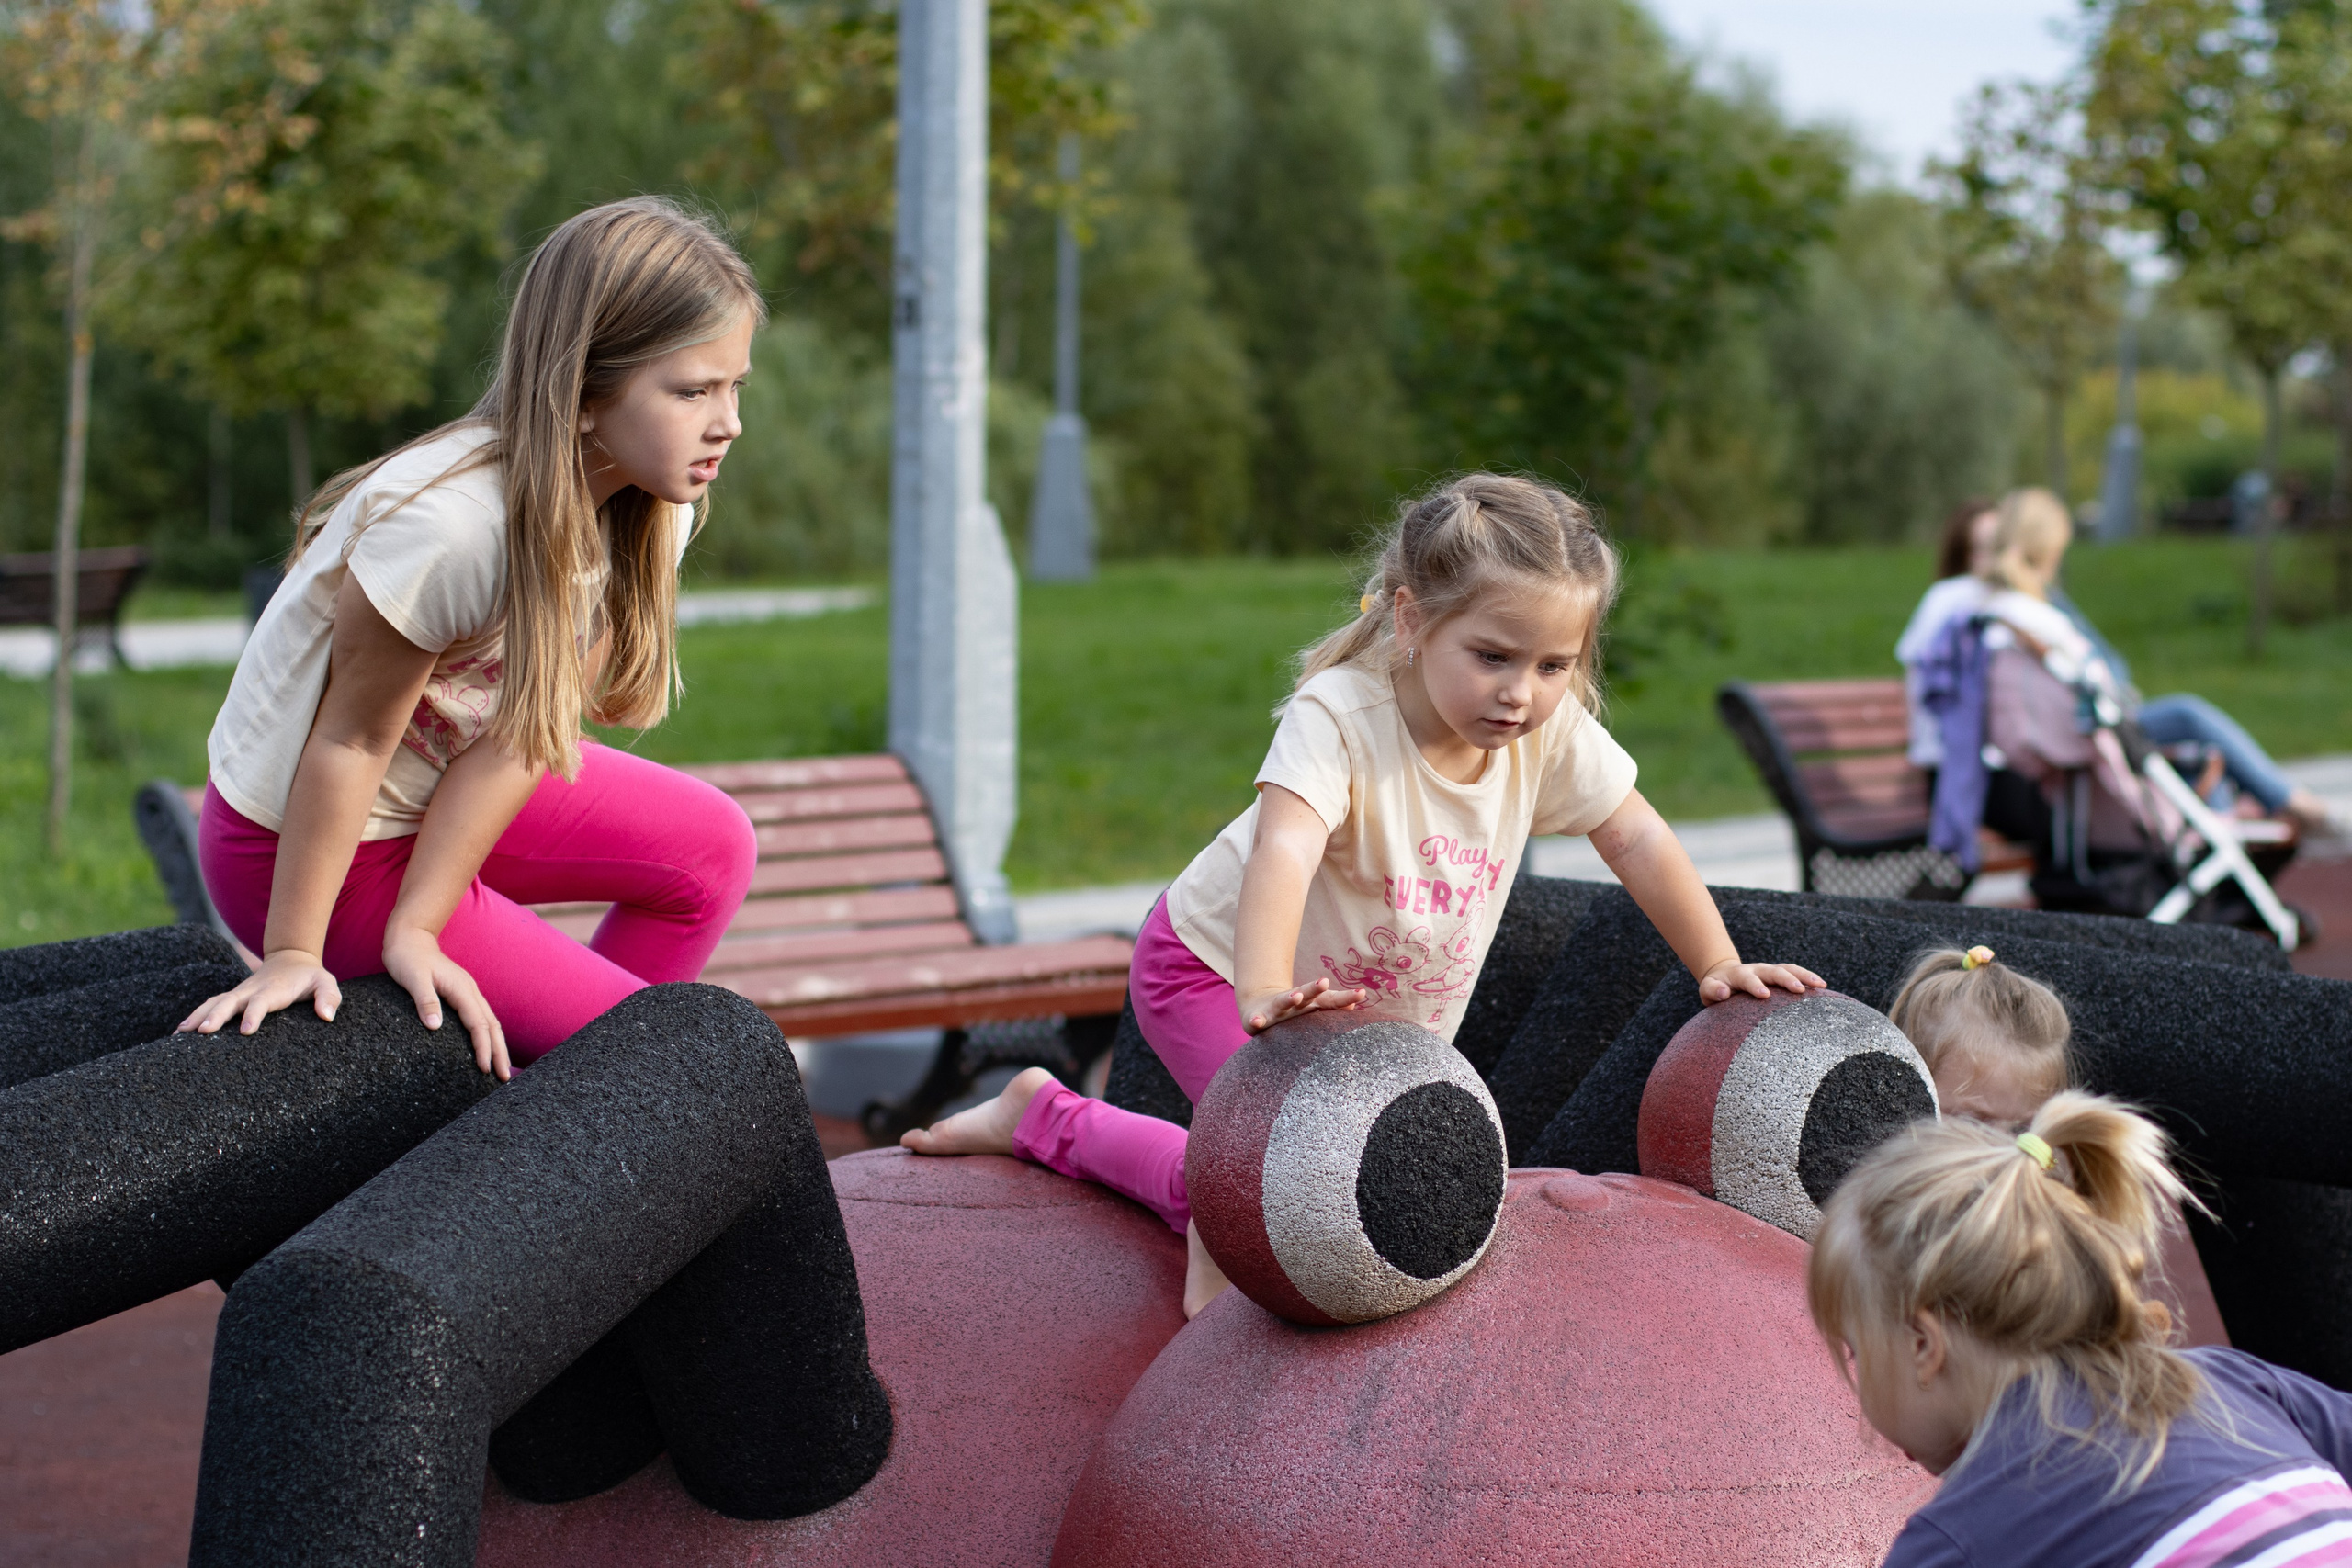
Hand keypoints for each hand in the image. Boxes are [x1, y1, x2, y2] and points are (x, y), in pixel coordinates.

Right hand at [179, 948, 340, 1035]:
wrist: (291, 959)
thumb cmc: (311, 977)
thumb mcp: (326, 983)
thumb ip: (329, 997)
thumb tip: (327, 1016)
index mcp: (274, 989)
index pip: (262, 1002)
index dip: (254, 1014)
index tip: (246, 1031)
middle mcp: (251, 990)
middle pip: (230, 1001)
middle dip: (216, 1015)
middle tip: (202, 1031)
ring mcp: (239, 993)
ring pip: (214, 1002)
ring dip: (197, 1015)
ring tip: (180, 1034)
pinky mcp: (231, 997)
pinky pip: (210, 1005)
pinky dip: (194, 1015)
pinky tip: (178, 1032)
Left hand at [382, 922, 509, 1079]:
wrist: (409, 937)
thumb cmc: (407, 957)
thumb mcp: (412, 978)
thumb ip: (425, 1001)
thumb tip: (435, 1026)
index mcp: (461, 989)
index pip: (478, 1024)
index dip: (483, 1048)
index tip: (483, 1070)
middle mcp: (470, 991)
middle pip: (492, 1026)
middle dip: (500, 1052)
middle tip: (505, 1078)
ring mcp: (468, 992)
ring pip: (490, 1022)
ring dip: (497, 1046)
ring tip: (501, 1068)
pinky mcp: (461, 994)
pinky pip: (481, 1018)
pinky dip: (488, 1035)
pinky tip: (487, 1046)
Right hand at [1239, 976, 1368, 1034]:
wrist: (1258, 1006)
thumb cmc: (1293, 1011)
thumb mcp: (1313, 1009)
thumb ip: (1332, 1006)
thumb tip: (1354, 1006)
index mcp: (1310, 1003)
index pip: (1330, 999)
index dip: (1345, 997)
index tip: (1362, 993)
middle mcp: (1294, 1003)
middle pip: (1306, 994)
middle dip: (1314, 988)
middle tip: (1324, 981)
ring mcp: (1276, 1009)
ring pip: (1283, 1002)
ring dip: (1289, 998)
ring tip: (1296, 996)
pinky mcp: (1258, 1018)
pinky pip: (1257, 1020)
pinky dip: (1257, 1020)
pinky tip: (1258, 1021)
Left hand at [1699, 958, 1824, 1005]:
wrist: (1725, 976)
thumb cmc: (1716, 989)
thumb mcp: (1708, 991)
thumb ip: (1712, 991)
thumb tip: (1722, 993)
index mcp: (1738, 975)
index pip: (1747, 979)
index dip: (1755, 985)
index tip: (1764, 995)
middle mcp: (1756, 969)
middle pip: (1773, 971)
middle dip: (1786, 979)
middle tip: (1799, 990)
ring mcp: (1769, 971)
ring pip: (1788, 969)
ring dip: (1804, 975)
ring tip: (1820, 985)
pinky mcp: (1780, 975)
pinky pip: (1795, 973)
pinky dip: (1808, 977)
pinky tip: (1822, 986)